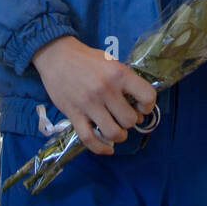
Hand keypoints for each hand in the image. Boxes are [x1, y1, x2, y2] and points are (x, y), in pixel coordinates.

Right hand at [31, 36, 156, 154]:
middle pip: (129, 120)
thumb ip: (125, 81)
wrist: (57, 56)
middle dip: (130, 122)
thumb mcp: (111, 62)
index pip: (147, 96)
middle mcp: (106, 90)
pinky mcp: (74, 114)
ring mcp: (89, 104)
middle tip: (124, 117)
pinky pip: (90, 139)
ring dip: (119, 136)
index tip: (142, 107)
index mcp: (119, 74)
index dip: (148, 106)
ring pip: (113, 133)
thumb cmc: (87, 59)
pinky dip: (101, 148)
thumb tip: (137, 106)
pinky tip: (108, 149)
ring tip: (116, 130)